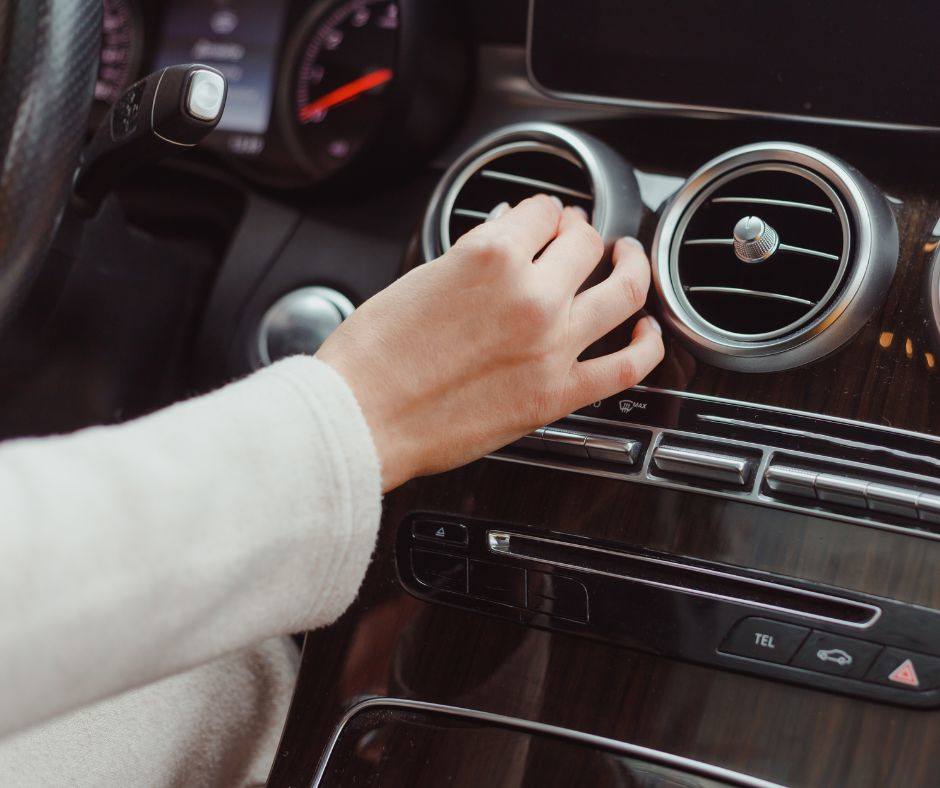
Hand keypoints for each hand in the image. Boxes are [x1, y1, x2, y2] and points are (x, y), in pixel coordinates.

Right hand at [316, 195, 664, 491]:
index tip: (541, 219)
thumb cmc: (374, 356)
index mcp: (491, 255)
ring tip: (626, 261)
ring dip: (631, 266)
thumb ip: (474, 256)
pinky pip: (627, 365)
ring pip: (623, 289)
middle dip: (579, 232)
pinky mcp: (557, 394)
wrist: (362, 418)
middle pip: (585, 242)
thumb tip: (504, 244)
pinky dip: (649, 344)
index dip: (543, 211)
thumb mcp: (421, 277)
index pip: (542, 211)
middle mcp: (531, 294)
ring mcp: (552, 345)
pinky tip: (646, 330)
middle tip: (574, 238)